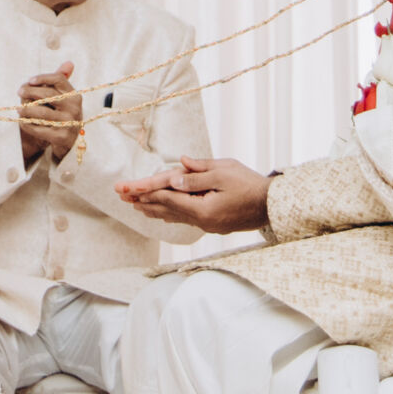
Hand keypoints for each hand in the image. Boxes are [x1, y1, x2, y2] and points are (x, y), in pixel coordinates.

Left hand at [17, 61, 81, 164]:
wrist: (69, 144)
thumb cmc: (63, 115)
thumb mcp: (65, 98)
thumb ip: (62, 81)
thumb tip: (69, 63)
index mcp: (75, 95)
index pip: (58, 79)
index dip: (43, 77)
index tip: (30, 80)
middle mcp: (74, 108)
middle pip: (47, 94)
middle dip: (30, 92)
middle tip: (19, 92)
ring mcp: (68, 122)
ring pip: (41, 112)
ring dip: (26, 109)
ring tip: (18, 109)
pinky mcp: (61, 137)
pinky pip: (39, 128)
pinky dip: (28, 124)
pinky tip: (22, 122)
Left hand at [116, 155, 272, 234]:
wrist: (271, 206)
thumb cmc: (249, 184)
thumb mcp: (224, 172)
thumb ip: (198, 173)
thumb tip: (177, 168)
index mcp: (202, 208)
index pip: (167, 196)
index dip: (145, 190)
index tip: (127, 188)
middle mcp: (201, 221)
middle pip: (165, 209)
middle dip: (142, 200)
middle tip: (121, 195)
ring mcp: (206, 225)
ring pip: (172, 216)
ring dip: (152, 209)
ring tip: (133, 205)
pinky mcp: (211, 224)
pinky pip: (183, 219)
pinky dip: (168, 214)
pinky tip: (160, 213)